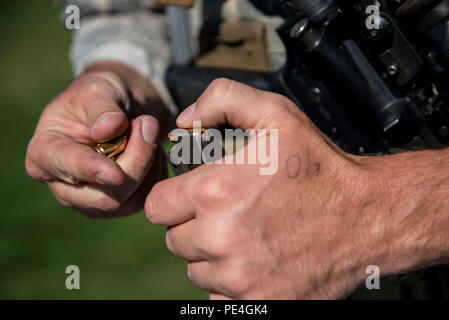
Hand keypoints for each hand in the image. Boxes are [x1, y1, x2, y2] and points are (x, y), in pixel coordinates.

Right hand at [26, 63, 167, 217]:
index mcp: (44, 153)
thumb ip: (101, 108)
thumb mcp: (97, 89)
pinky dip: (156, 174)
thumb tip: (108, 129)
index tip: (116, 173)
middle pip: (102, 197)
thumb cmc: (99, 96)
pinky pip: (143, 199)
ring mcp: (90, 201)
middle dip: (134, 165)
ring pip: (127, 202)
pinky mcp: (117, 205)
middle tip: (148, 124)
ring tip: (149, 131)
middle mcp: (63, 186)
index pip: (66, 166)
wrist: (119, 109)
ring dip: (149, 166)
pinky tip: (154, 149)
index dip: (92, 170)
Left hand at [146, 79, 399, 298]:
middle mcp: (219, 238)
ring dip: (210, 255)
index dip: (172, 199)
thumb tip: (185, 119)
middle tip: (225, 214)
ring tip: (244, 237)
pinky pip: (218, 297)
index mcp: (214, 191)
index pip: (157, 206)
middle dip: (192, 226)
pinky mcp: (257, 301)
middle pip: (174, 240)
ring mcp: (238, 276)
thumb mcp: (275, 114)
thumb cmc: (319, 167)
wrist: (366, 216)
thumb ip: (222, 100)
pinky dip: (228, 284)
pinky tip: (252, 263)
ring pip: (196, 269)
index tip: (193, 196)